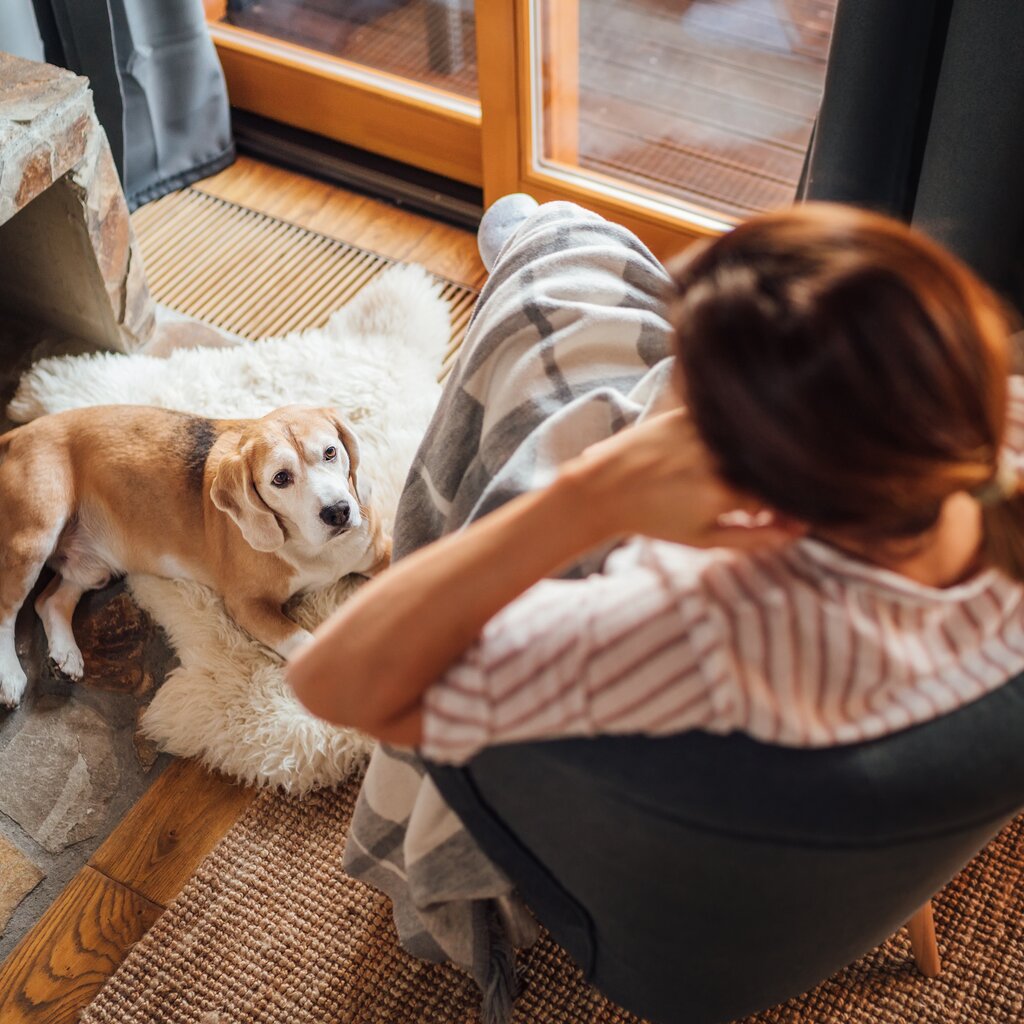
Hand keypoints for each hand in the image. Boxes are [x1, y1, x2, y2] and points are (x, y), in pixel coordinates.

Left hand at [562, 408, 801, 549]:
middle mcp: (717, 458)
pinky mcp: (685, 413)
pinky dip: (726, 439)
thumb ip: (753, 538)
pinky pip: (722, 424)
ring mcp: (701, 432)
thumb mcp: (703, 538)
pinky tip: (705, 456)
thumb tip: (795, 532)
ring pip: (747, 443)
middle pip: (766, 467)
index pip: (780, 494)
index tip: (773, 515)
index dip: (783, 506)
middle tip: (748, 502)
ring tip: (718, 480)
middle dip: (768, 486)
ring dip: (748, 461)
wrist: (604, 489)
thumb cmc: (653, 519)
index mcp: (725, 492)